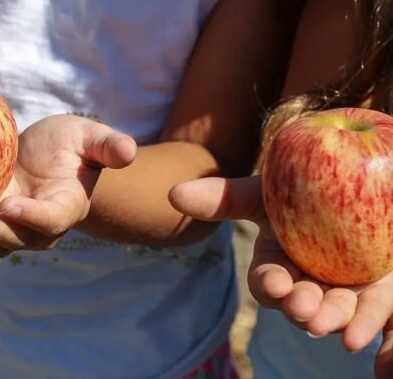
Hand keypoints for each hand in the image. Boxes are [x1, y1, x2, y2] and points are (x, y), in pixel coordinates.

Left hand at [0, 114, 136, 271]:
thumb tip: (128, 151)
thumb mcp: (88, 138)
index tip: (12, 205)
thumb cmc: (71, 144)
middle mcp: (38, 225)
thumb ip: (107, 146)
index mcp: (65, 207)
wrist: (45, 155)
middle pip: (18, 238)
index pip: (52, 218)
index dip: (33, 216)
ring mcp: (10, 225)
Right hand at [169, 176, 392, 375]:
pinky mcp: (382, 297)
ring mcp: (348, 292)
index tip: (277, 283)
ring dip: (341, 325)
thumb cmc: (300, 190)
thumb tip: (173, 194)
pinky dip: (383, 345)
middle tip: (306, 308)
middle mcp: (310, 284)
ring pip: (343, 315)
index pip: (269, 282)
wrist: (352, 182)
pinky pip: (384, 324)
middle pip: (304, 304)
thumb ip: (223, 197)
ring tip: (344, 331)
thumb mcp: (264, 193)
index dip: (271, 284)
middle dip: (303, 309)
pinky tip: (382, 361)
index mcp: (279, 266)